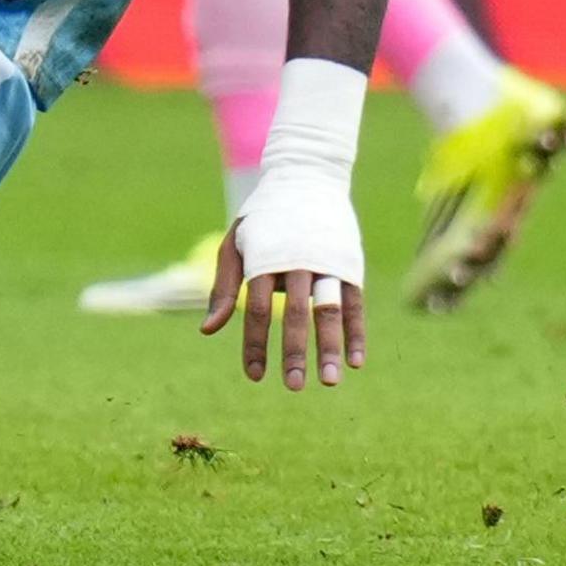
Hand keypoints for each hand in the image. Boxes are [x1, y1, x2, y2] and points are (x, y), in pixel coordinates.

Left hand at [205, 185, 367, 390]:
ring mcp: (327, 264)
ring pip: (330, 311)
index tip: (254, 376)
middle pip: (295, 314)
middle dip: (294, 352)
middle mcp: (297, 263)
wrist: (306, 178)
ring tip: (330, 382)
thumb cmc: (263, 219)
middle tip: (292, 386)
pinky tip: (357, 361)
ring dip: (331, 348)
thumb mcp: (235, 244)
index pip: (255, 309)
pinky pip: (355, 304)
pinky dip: (356, 333)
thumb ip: (224, 287)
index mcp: (264, 259)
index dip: (254, 344)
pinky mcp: (351, 265)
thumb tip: (208, 331)